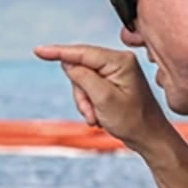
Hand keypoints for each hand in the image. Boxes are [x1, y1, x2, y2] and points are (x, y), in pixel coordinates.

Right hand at [31, 44, 180, 154]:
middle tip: (90, 113)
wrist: (148, 136)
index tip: (39, 50)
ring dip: (85, 102)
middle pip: (81, 69)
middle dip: (80, 93)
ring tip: (96, 117)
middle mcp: (119, 61)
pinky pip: (90, 88)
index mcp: (120, 61)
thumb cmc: (132, 120)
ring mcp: (116, 71)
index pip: (82, 52)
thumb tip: (68, 62)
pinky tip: (99, 116)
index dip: (59, 52)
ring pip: (82, 82)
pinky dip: (90, 104)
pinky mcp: (113, 81)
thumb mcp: (103, 99)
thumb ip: (84, 77)